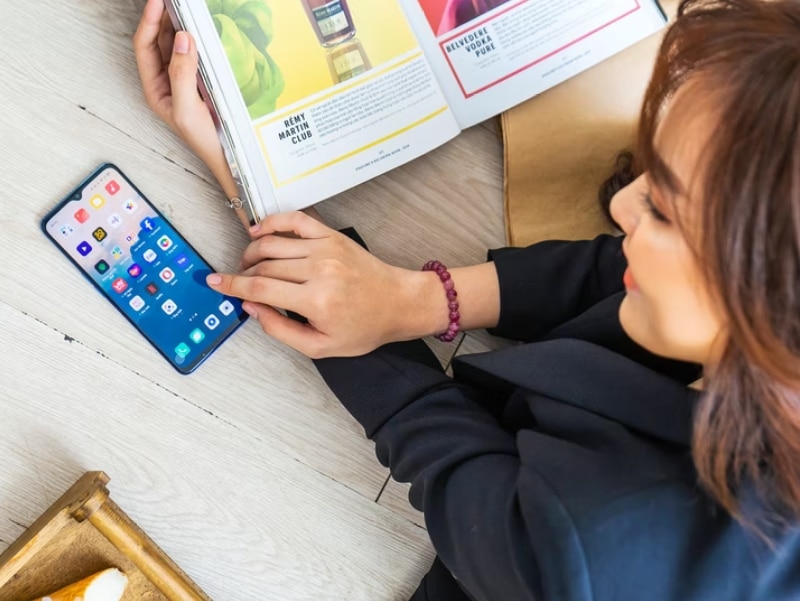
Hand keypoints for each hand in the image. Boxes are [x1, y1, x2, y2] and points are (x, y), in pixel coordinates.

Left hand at [133, 0, 236, 196]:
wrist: (227, 157)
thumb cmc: (202, 139)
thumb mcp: (186, 108)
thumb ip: (182, 73)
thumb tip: (182, 38)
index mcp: (155, 87)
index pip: (145, 46)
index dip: (149, 21)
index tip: (158, 1)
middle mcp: (166, 80)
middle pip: (158, 40)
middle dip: (162, 17)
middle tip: (173, 0)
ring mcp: (184, 79)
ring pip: (176, 44)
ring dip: (179, 24)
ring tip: (184, 7)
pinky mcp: (202, 80)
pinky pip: (195, 54)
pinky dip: (196, 39)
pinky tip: (202, 29)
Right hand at [205, 212, 445, 357]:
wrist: (398, 303)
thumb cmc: (364, 327)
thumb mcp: (321, 346)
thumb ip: (280, 330)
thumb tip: (251, 308)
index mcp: (316, 301)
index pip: (260, 289)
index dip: (231, 286)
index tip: (213, 282)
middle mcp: (319, 271)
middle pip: (263, 268)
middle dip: (243, 275)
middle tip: (237, 284)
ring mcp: (326, 249)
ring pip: (273, 245)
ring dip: (252, 253)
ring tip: (247, 264)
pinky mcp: (332, 236)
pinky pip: (295, 221)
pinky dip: (272, 222)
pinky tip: (259, 231)